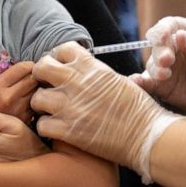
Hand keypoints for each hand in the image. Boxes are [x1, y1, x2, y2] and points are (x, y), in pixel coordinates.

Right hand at [0, 61, 36, 123]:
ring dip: (36, 90)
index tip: (29, 69)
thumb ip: (7, 79)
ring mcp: (18, 109)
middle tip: (32, 80)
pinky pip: (36, 105)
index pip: (23, 67)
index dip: (29, 66)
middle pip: (34, 78)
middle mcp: (9, 96)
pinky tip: (27, 105)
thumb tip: (27, 70)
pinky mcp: (25, 119)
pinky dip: (34, 103)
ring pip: (38, 92)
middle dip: (35, 77)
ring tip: (29, 93)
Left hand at [31, 41, 185, 181]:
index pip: (63, 49)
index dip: (58, 58)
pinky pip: (41, 124)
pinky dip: (46, 127)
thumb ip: (94, 73)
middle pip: (41, 67)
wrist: (149, 137)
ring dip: (41, 104)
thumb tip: (78, 70)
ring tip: (51, 110)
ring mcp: (70, 107)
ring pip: (36, 97)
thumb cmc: (138, 110)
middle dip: (41, 76)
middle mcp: (77, 83)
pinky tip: (56, 128)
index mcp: (92, 68)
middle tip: (47, 86)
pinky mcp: (67, 130)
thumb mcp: (117, 80)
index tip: (59, 67)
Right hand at [131, 17, 185, 118]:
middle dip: (160, 51)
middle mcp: (171, 48)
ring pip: (152, 65)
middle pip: (157, 46)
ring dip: (155, 68)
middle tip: (166, 59)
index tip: (164, 37)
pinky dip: (140, 82)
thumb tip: (179, 36)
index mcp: (185, 32)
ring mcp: (165, 67)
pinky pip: (148, 83)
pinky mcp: (161, 86)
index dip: (162, 31)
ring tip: (164, 74)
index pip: (168, 26)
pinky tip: (136, 81)